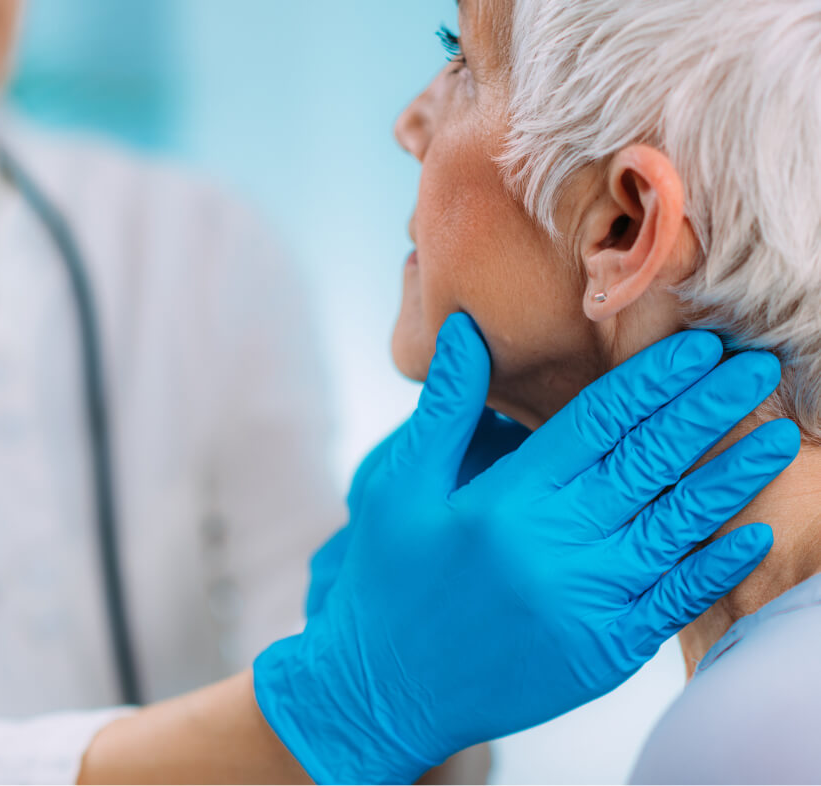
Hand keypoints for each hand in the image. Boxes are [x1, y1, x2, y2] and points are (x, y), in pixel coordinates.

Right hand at [256, 314, 797, 783]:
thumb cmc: (390, 577)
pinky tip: (751, 534)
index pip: (598, 422)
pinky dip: (718, 568)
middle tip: (755, 368)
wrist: (386, 688)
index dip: (652, 380)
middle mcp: (554, 546)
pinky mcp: (604, 653)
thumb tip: (464, 329)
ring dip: (731, 478)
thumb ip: (445, 407)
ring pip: (677, 528)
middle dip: (706, 409)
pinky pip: (676, 602)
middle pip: (648, 463)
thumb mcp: (400, 485)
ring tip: (776, 435)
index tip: (698, 347)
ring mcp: (586, 603)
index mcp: (507, 499)